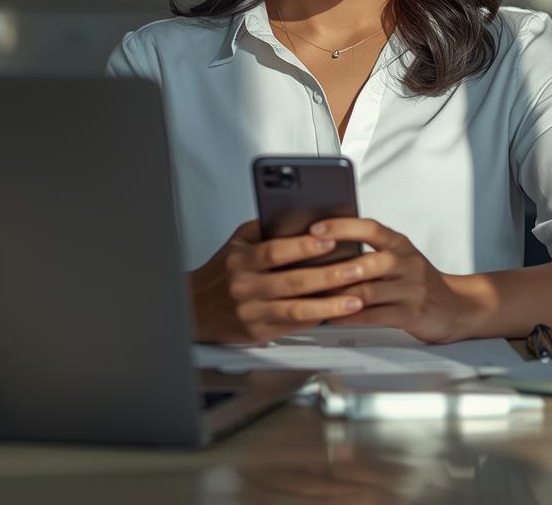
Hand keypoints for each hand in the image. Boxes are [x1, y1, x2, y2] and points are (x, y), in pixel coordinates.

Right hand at [188, 220, 366, 343]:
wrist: (196, 307)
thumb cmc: (224, 272)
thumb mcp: (238, 242)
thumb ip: (267, 229)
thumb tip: (302, 218)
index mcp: (240, 261)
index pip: (274, 251)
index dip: (303, 247)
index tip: (329, 241)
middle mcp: (244, 288)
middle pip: (292, 282)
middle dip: (328, 276)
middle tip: (355, 269)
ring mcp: (251, 313)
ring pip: (296, 309)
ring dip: (330, 305)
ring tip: (355, 299)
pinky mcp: (257, 334)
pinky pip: (293, 326)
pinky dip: (317, 319)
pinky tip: (337, 312)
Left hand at [309, 218, 474, 343]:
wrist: (456, 306)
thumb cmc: (417, 281)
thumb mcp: (400, 257)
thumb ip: (370, 251)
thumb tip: (323, 246)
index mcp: (400, 244)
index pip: (370, 228)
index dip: (342, 227)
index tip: (315, 228)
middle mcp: (407, 263)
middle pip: (369, 262)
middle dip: (336, 269)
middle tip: (306, 271)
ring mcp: (411, 289)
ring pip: (369, 291)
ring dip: (337, 297)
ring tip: (313, 298)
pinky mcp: (412, 314)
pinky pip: (374, 316)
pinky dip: (349, 317)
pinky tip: (332, 317)